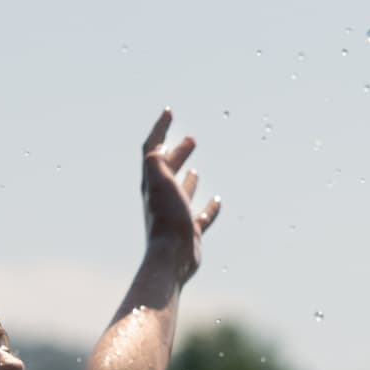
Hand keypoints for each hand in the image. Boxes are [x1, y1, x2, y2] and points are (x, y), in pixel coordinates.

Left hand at [139, 111, 221, 280]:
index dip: (159, 129)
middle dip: (176, 152)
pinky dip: (209, 206)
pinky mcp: (189, 231)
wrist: (171, 257)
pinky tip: (217, 200)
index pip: (152, 150)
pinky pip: (201, 215)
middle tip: (191, 139)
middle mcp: (161, 197)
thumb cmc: (166, 219)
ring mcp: (176, 214)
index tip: (168, 112)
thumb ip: (155, 162)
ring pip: (181, 191)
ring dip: (187, 177)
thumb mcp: (159, 183)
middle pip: (167, 170)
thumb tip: (156, 149)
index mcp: (152, 182)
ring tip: (194, 167)